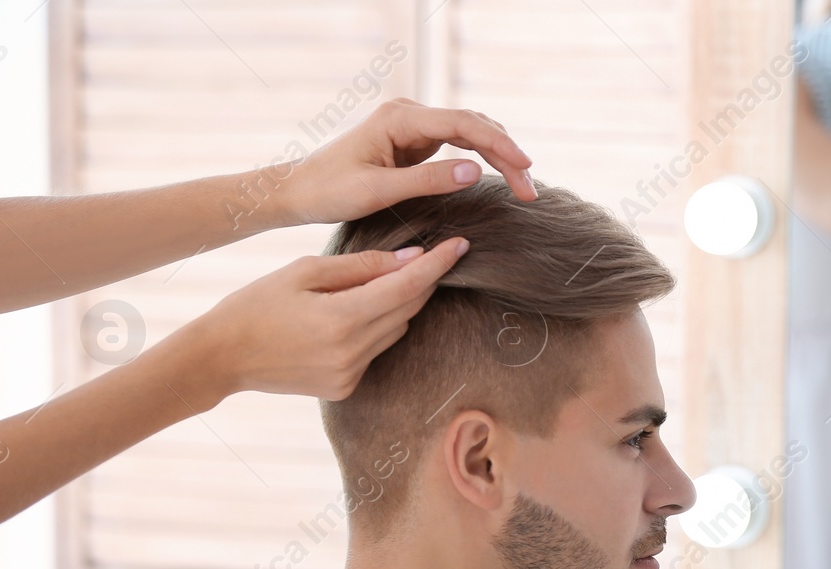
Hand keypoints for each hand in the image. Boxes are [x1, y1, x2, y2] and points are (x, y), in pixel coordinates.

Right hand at [165, 239, 468, 406]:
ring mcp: (350, 374)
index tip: (460, 244)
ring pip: (396, 331)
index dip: (437, 264)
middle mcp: (352, 352)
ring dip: (401, 304)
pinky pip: (376, 351)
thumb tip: (409, 259)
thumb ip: (360, 266)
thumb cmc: (257, 303)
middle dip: (423, 281)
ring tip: (393, 280)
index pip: (406, 287)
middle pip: (407, 309)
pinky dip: (377, 328)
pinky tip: (362, 313)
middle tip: (437, 253)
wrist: (222, 356)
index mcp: (341, 319)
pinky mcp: (346, 387)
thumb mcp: (304, 271)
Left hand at [277, 99, 536, 225]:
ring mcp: (413, 127)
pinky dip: (483, 159)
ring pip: (470, 133)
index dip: (499, 146)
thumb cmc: (331, 191)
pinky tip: (500, 176)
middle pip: (473, 125)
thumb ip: (428, 180)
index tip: (525, 169)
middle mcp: (409, 115)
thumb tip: (476, 171)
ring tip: (523, 187)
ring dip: (499, 157)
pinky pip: (458, 144)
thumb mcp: (379, 191)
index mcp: (400, 118)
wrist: (300, 191)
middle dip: (507, 155)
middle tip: (530, 191)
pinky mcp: (414, 143)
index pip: (463, 124)